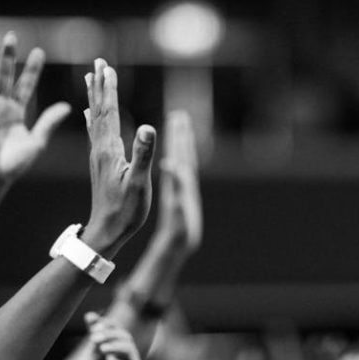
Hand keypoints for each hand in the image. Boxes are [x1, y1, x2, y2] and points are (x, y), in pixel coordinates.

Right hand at [0, 32, 70, 183]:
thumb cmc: (15, 164)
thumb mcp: (37, 142)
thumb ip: (48, 123)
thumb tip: (67, 106)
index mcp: (18, 111)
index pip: (26, 85)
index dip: (32, 69)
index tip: (39, 51)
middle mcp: (2, 106)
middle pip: (7, 76)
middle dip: (10, 56)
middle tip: (13, 35)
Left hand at [74, 312, 142, 359]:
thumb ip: (92, 348)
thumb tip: (98, 329)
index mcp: (106, 354)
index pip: (107, 333)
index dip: (100, 322)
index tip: (89, 316)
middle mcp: (119, 356)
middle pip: (119, 332)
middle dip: (107, 327)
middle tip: (94, 330)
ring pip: (126, 339)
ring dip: (112, 336)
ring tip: (97, 341)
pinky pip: (130, 353)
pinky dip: (117, 349)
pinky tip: (106, 354)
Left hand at [83, 58, 156, 253]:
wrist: (106, 232)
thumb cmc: (125, 210)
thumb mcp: (139, 182)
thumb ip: (143, 154)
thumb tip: (148, 125)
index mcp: (109, 150)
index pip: (109, 112)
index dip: (109, 89)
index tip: (107, 67)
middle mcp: (100, 148)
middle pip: (99, 110)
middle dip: (99, 85)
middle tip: (98, 63)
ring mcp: (98, 156)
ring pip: (95, 118)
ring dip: (95, 97)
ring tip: (91, 79)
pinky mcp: (100, 164)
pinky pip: (95, 133)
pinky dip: (93, 118)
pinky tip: (88, 114)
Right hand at [156, 111, 202, 250]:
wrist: (184, 243)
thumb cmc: (180, 230)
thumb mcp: (177, 211)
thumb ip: (177, 190)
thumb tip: (173, 167)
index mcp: (184, 184)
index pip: (182, 157)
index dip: (179, 140)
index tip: (176, 122)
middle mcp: (186, 183)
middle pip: (185, 154)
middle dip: (181, 136)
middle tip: (179, 116)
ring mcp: (184, 186)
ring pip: (183, 160)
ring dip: (181, 143)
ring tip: (178, 127)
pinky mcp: (180, 192)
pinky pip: (178, 169)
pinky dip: (176, 157)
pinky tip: (171, 154)